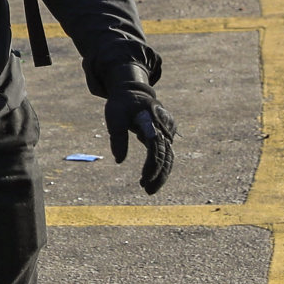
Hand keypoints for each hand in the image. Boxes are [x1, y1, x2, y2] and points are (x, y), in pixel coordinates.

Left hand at [105, 65, 175, 194]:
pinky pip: (166, 152)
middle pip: (166, 155)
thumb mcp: (114, 117)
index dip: (153, 164)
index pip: (155, 146)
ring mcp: (168, 130)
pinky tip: (151, 177)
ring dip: (161, 173)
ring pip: (169, 156)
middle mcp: (164, 126)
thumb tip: (119, 161)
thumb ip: (117, 138)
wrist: (133, 91)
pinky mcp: (167, 134)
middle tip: (148, 191)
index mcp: (151, 120)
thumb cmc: (121, 104)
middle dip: (158, 175)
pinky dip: (160, 165)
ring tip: (149, 189)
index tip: (145, 179)